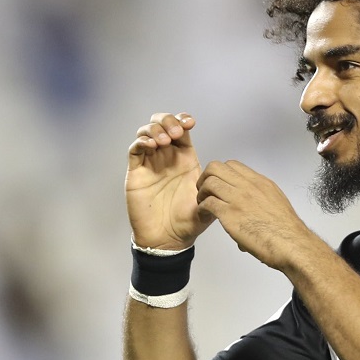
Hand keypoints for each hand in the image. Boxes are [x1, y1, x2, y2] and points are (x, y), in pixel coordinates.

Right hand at [126, 112, 212, 250]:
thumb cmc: (187, 222)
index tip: (190, 123)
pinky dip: (141, 141)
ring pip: (147, 132)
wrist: (167, 239)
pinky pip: (135, 149)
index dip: (183, 120)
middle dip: (168, 121)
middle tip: (176, 133)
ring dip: (155, 129)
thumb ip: (216, 190)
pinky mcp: (137, 172)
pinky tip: (151, 146)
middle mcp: (167, 157)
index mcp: (185, 159)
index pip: (182, 130)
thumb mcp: (209, 203)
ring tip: (164, 141)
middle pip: (163, 124)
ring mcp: (151, 163)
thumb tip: (224, 177)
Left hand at [196, 161, 312, 268]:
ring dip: (201, 193)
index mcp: (260, 182)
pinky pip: (207, 203)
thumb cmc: (287, 230)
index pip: (233, 165)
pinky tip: (204, 216)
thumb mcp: (277, 203)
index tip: (219, 185)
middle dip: (206, 178)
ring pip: (209, 182)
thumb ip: (261, 201)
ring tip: (203, 205)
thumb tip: (252, 211)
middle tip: (205, 192)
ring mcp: (238, 199)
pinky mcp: (230, 214)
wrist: (290, 243)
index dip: (221, 173)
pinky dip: (201, 209)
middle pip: (216, 168)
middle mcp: (248, 186)